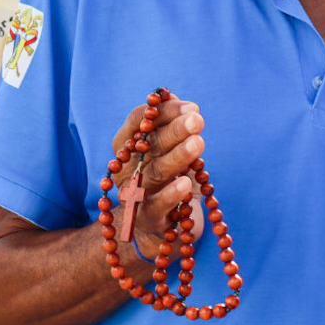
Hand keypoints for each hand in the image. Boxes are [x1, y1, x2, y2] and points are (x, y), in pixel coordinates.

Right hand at [107, 96, 207, 257]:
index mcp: (125, 144)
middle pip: (149, 144)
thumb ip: (170, 124)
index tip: (191, 107)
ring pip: (156, 172)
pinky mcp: (147, 218)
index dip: (164, 111)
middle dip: (174, 130)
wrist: (153, 221)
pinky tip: (186, 183)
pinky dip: (171, 194)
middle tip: (197, 120)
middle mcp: (126, 167)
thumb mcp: (163, 148)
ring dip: (177, 156)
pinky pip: (158, 205)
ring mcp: (134, 193)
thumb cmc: (161, 174)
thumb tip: (180, 103)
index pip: (139, 121)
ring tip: (198, 143)